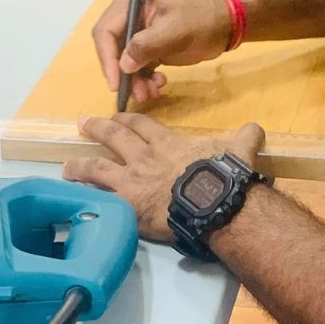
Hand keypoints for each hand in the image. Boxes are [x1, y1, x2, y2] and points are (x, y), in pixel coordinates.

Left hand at [62, 113, 264, 240]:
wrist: (214, 203)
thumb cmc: (224, 176)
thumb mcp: (240, 148)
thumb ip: (245, 136)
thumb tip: (256, 129)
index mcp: (168, 143)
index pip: (142, 125)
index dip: (127, 119)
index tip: (117, 116)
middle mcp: (144, 158)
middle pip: (114, 137)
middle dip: (97, 129)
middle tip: (82, 124)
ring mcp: (131, 182)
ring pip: (96, 169)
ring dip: (80, 166)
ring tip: (67, 167)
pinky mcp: (126, 208)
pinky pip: (99, 200)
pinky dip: (84, 198)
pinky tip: (74, 199)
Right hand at [92, 0, 231, 104]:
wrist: (227, 22)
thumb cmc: (202, 18)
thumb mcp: (175, 29)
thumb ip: (147, 45)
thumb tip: (123, 65)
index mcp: (132, 1)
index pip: (106, 31)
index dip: (108, 58)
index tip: (116, 82)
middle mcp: (130, 15)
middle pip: (112, 49)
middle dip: (123, 73)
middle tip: (137, 93)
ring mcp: (140, 33)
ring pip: (125, 62)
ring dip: (135, 80)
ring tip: (150, 93)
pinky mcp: (150, 48)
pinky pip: (139, 67)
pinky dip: (145, 79)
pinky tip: (159, 85)